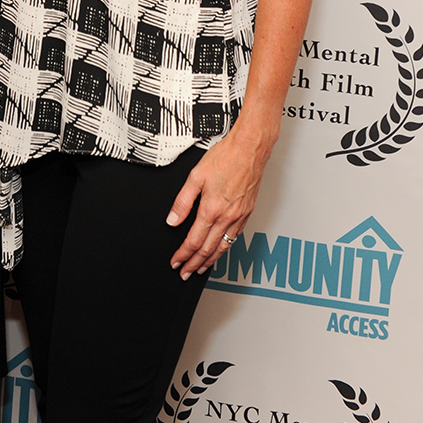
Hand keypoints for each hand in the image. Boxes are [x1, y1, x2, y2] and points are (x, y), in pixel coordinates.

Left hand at [166, 130, 270, 278]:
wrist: (249, 149)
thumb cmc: (225, 157)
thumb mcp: (195, 176)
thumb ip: (182, 201)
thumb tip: (173, 220)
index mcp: (212, 209)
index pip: (194, 240)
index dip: (183, 254)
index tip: (176, 262)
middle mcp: (227, 217)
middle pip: (208, 249)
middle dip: (194, 264)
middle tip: (185, 272)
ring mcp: (239, 217)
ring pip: (223, 247)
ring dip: (210, 261)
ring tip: (200, 269)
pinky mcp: (248, 213)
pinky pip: (235, 237)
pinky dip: (225, 248)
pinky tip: (220, 250)